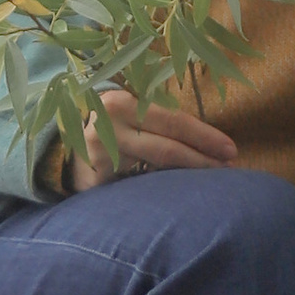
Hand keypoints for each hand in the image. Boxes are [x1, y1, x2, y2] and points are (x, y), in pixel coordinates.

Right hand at [67, 87, 238, 187]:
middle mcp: (110, 125)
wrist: (64, 151)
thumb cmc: (109, 129)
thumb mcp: (130, 114)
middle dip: (204, 160)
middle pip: (168, 148)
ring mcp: (102, 153)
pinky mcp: (98, 178)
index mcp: (122, 102)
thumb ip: (158, 120)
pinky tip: (183, 192)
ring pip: (157, 167)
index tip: (230, 149)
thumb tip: (208, 139)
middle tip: (229, 169)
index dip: (205, 137)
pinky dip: (167, 188)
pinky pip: (141, 184)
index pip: (173, 121)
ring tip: (213, 180)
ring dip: (190, 174)